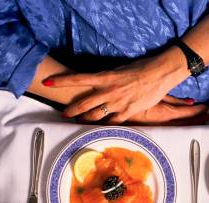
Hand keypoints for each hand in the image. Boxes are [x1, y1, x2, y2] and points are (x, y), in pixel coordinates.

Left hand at [43, 47, 190, 123]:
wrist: (159, 74)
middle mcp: (108, 91)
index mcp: (105, 77)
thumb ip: (107, 78)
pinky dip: (106, 124)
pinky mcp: (128, 111)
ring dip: (86, 119)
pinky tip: (101, 127)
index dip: (62, 81)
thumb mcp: (119, 70)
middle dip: (71, 110)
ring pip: (96, 115)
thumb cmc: (140, 68)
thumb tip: (98, 83)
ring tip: (80, 121)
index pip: (78, 79)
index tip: (48, 83)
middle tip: (63, 114)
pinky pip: (112, 121)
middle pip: (84, 103)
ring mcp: (117, 103)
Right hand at [124, 96, 208, 125]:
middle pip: (185, 123)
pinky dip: (180, 127)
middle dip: (198, 119)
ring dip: (191, 124)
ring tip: (201, 120)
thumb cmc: (133, 97)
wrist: (113, 111)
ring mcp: (157, 128)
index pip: (186, 112)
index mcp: (164, 112)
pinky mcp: (151, 131)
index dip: (198, 110)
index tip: (207, 107)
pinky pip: (170, 130)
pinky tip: (185, 125)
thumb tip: (190, 101)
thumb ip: (172, 99)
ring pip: (179, 128)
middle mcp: (162, 122)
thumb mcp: (155, 95)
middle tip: (208, 116)